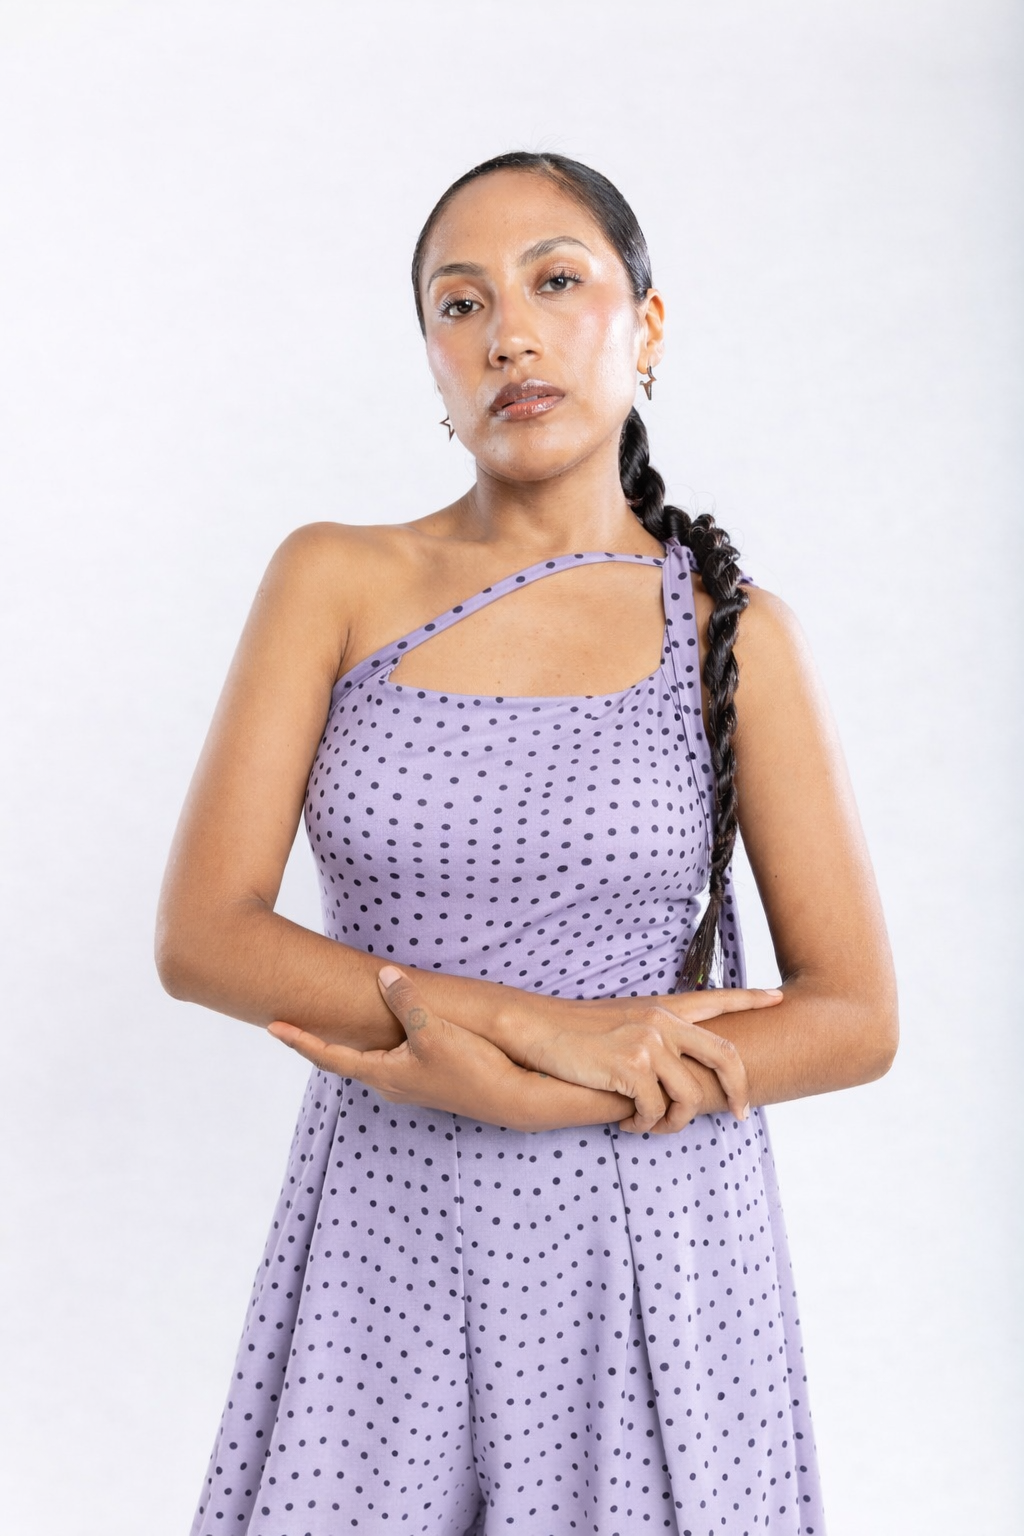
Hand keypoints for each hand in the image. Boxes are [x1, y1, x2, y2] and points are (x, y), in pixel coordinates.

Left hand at [266, 965, 544, 1130]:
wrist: (512, 1097)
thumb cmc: (470, 1068)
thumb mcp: (433, 1031)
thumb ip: (405, 1001)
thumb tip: (383, 976)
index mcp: (382, 1073)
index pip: (329, 1056)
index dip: (299, 1040)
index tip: (272, 1026)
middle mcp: (390, 1083)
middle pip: (345, 1059)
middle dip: (321, 1040)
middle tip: (297, 1019)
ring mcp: (410, 1084)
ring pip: (370, 1058)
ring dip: (352, 1041)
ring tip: (336, 1022)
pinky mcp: (430, 1079)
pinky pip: (393, 1057)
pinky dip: (381, 1041)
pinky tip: (391, 1029)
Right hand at [524, 988, 782, 1134]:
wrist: (534, 1028)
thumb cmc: (572, 1032)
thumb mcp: (619, 1021)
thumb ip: (651, 1035)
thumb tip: (674, 1072)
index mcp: (661, 1008)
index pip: (715, 999)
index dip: (750, 999)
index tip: (778, 999)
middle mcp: (661, 1021)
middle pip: (725, 1056)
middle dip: (739, 1090)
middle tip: (737, 1114)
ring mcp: (647, 1042)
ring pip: (689, 1096)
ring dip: (673, 1122)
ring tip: (651, 1126)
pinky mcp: (630, 1066)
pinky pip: (654, 1110)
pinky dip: (644, 1125)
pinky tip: (628, 1124)